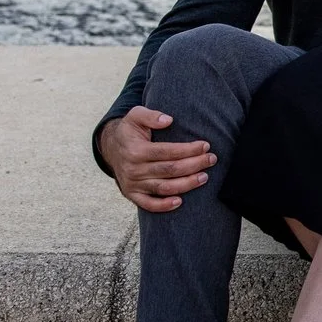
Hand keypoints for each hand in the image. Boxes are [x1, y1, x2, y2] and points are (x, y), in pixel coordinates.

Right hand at [98, 106, 214, 212]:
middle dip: (194, 165)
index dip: (188, 149)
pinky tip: (180, 202)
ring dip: (186, 184)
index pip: (168, 151)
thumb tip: (168, 120)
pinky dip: (164, 206)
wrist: (110, 148)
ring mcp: (133, 184)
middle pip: (170, 170)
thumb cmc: (129, 131)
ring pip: (164, 187)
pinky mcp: (132, 194)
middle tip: (211, 160)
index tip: (205, 146)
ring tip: (204, 178)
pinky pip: (148, 204)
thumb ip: (150, 115)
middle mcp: (134, 169)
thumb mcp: (135, 116)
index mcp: (136, 150)